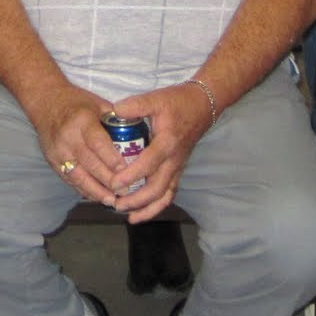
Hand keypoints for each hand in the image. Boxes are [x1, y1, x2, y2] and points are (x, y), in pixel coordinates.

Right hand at [26, 83, 117, 205]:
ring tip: (113, 201)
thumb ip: (116, 121)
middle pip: (90, 164)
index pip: (98, 143)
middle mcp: (68, 138)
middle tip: (126, 192)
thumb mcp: (98, 104)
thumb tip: (137, 138)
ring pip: (79, 177)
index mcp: (82, 120)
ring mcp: (58, 152)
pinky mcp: (52, 162)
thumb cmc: (76, 102)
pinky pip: (70, 180)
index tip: (126, 172)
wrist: (46, 102)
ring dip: (97, 191)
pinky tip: (98, 197)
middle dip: (109, 181)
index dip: (112, 159)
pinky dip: (84, 190)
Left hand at [107, 83, 214, 221]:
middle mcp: (174, 159)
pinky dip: (157, 206)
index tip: (113, 183)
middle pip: (157, 188)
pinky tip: (142, 212)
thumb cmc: (177, 101)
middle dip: (136, 200)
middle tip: (116, 203)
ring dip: (148, 208)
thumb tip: (114, 111)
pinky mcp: (178, 170)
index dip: (130, 176)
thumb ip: (134, 105)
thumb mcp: (155, 98)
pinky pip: (170, 193)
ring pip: (165, 195)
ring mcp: (178, 167)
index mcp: (167, 142)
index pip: (148, 164)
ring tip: (129, 216)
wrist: (202, 105)